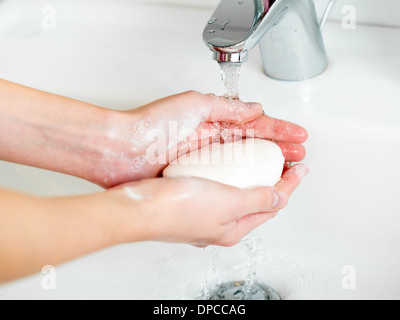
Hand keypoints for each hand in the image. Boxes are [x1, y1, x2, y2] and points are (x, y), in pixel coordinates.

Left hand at [99, 91, 307, 187]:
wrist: (120, 151)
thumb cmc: (149, 125)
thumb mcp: (193, 105)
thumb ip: (226, 108)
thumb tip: (254, 109)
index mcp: (211, 121)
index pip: (253, 124)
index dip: (278, 130)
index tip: (298, 136)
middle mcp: (210, 141)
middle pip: (253, 145)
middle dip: (278, 149)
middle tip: (299, 155)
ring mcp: (203, 162)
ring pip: (242, 165)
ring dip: (265, 167)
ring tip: (286, 171)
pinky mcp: (194, 179)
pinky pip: (224, 181)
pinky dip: (242, 183)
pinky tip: (255, 187)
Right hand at [109, 163, 307, 246]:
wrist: (138, 208)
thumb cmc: (176, 208)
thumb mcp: (226, 202)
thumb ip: (256, 200)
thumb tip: (280, 199)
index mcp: (233, 228)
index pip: (271, 205)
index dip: (289, 185)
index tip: (301, 168)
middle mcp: (219, 225)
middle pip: (256, 202)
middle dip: (272, 182)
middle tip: (282, 164)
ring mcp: (203, 215)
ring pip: (236, 195)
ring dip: (249, 178)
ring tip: (257, 161)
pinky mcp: (188, 202)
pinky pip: (217, 188)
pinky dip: (227, 176)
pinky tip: (222, 165)